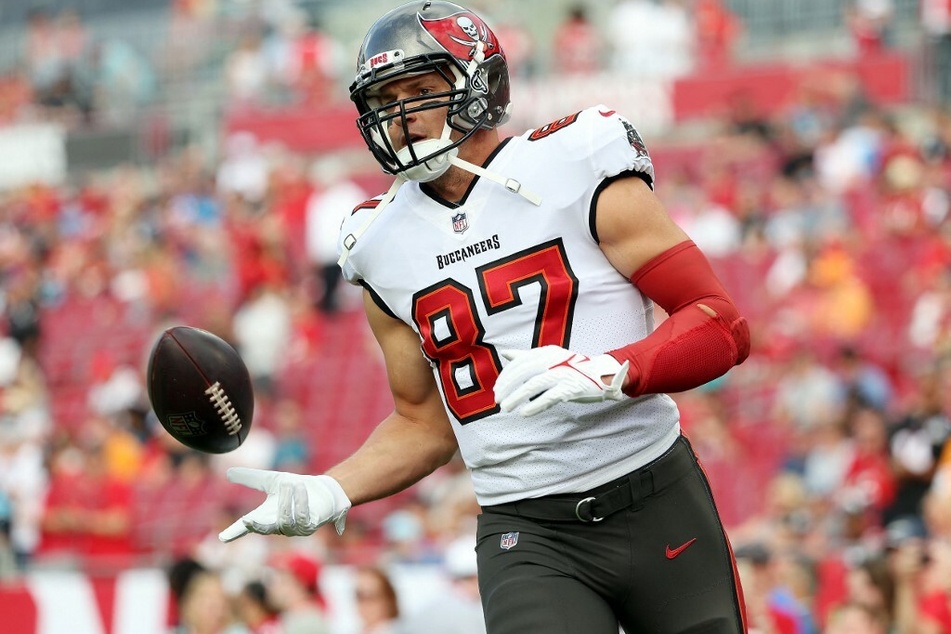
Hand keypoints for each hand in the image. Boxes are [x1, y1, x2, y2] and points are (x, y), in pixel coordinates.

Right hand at [218, 469, 351, 541]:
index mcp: (266, 516)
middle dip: (256, 526)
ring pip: (285, 519)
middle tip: (249, 520)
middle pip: (263, 529)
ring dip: (287, 500)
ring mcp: (294, 528)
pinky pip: (302, 517)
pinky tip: (301, 488)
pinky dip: (300, 502)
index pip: (247, 525)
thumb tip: (228, 473)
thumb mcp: (272, 480)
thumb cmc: (296, 487)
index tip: (222, 537)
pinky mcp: (309, 526)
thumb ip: (251, 478)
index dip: (235, 532)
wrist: (322, 490)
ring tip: (290, 484)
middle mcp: (278, 525)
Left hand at [494, 346, 629, 415]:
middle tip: (498, 400)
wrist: (602, 374)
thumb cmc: (572, 367)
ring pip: (533, 385)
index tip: (497, 389)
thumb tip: (506, 353)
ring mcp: (562, 373)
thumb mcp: (549, 358)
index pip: (520, 362)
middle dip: (508, 386)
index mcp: (545, 352)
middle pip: (524, 372)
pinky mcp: (570, 387)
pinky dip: (535, 405)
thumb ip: (527, 356)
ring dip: (517, 397)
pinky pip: (549, 396)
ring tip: (506, 408)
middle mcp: (552, 360)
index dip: (506, 376)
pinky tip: (524, 412)